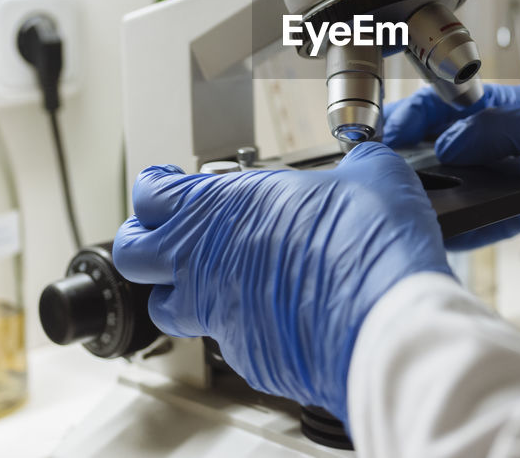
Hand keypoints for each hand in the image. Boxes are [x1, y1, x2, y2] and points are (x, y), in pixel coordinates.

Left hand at [113, 142, 450, 421]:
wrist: (385, 325)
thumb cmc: (370, 249)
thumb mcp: (373, 176)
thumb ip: (357, 163)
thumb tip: (366, 161)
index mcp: (224, 208)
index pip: (151, 194)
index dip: (157, 189)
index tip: (167, 187)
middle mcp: (207, 263)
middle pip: (134, 254)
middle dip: (148, 242)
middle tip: (172, 234)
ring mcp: (222, 317)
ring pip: (168, 308)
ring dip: (182, 292)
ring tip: (213, 280)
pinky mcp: (250, 360)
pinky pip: (229, 341)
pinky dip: (244, 327)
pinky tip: (277, 315)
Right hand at [384, 85, 519, 257]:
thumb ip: (503, 132)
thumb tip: (449, 143)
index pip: (455, 104)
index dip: (418, 115)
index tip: (389, 132)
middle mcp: (519, 137)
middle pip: (454, 143)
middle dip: (418, 154)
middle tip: (384, 172)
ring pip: (470, 182)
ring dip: (441, 192)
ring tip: (406, 207)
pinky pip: (495, 215)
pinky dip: (470, 225)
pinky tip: (446, 234)